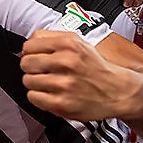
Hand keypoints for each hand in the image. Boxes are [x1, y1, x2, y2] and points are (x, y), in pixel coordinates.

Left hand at [20, 30, 139, 121]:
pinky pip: (33, 97)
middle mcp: (66, 62)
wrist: (117, 91)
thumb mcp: (77, 43)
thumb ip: (50, 38)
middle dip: (32, 68)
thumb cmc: (95, 68)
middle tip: (43, 71)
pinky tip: (51, 94)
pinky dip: (39, 97)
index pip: (29, 45)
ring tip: (50, 83)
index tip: (36, 57)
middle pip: (25, 63)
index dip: (30, 52)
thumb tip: (26, 46)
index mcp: (68, 44)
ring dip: (35, 83)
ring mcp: (63, 84)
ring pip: (27, 80)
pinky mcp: (60, 103)